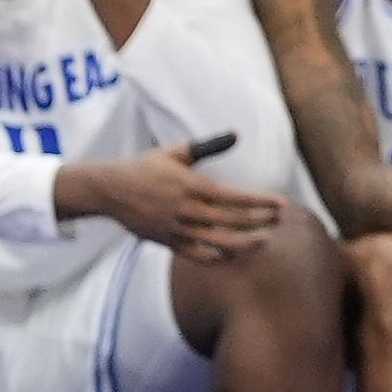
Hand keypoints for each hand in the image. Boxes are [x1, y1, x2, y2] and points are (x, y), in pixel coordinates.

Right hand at [55, 148, 283, 261]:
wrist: (110, 190)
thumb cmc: (145, 167)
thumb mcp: (176, 152)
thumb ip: (208, 145)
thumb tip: (236, 135)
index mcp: (190, 185)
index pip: (234, 197)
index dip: (260, 202)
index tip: (281, 203)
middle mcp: (185, 210)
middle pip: (230, 221)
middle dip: (259, 221)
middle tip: (281, 219)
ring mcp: (175, 229)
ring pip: (216, 242)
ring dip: (244, 243)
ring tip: (264, 239)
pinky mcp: (166, 242)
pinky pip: (195, 255)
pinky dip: (216, 257)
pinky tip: (232, 254)